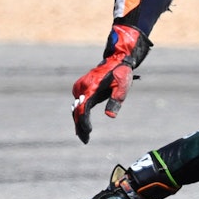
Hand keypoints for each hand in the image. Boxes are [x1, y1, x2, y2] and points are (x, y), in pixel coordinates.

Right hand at [71, 25, 150, 143]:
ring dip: (79, 121)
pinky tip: (81, 124)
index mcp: (91, 87)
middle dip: (80, 126)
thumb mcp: (122, 86)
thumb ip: (116, 100)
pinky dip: (79, 113)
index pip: (83, 109)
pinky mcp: (81, 86)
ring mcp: (80, 86)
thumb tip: (110, 116)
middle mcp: (82, 86)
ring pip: (76, 107)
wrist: (117, 59)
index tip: (88, 132)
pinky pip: (78, 102)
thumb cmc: (121, 73)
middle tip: (84, 140)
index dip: (84, 122)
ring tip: (83, 136)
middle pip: (77, 110)